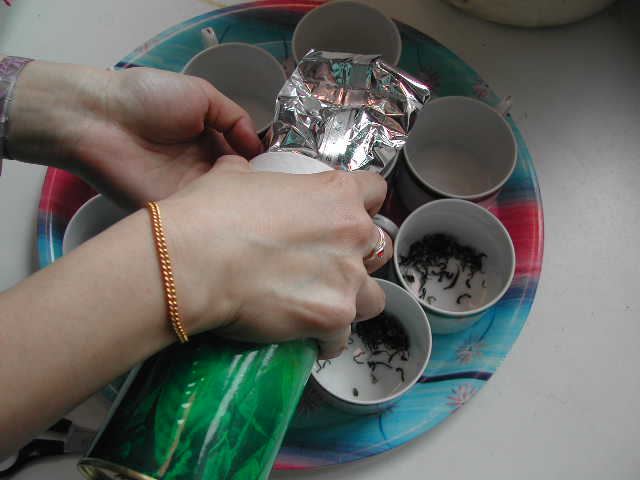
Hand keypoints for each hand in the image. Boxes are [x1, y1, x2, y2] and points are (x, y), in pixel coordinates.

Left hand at [9, 61, 262, 205]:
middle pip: (236, 186)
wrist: (98, 119)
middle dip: (257, 192)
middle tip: (281, 197)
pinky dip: (220, 221)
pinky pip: (201, 219)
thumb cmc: (148, 99)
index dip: (262, 166)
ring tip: (272, 211)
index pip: (243, 160)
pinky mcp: (171, 212)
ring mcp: (186, 193)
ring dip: (243, 207)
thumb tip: (257, 146)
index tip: (284, 174)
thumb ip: (234, 117)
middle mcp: (201, 170)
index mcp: (209, 142)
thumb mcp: (201, 94)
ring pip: (223, 205)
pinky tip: (244, 220)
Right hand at [159, 156, 390, 357]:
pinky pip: (343, 336)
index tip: (350, 217)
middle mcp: (352, 233)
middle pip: (379, 247)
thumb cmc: (209, 213)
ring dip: (353, 300)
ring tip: (323, 306)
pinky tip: (309, 336)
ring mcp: (347, 278)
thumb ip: (251, 173)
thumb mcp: (232, 176)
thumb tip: (238, 169)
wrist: (192, 261)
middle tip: (328, 265)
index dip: (365, 205)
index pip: (376, 192)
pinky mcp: (332, 318)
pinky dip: (328, 338)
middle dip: (359, 257)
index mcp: (336, 194)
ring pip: (373, 297)